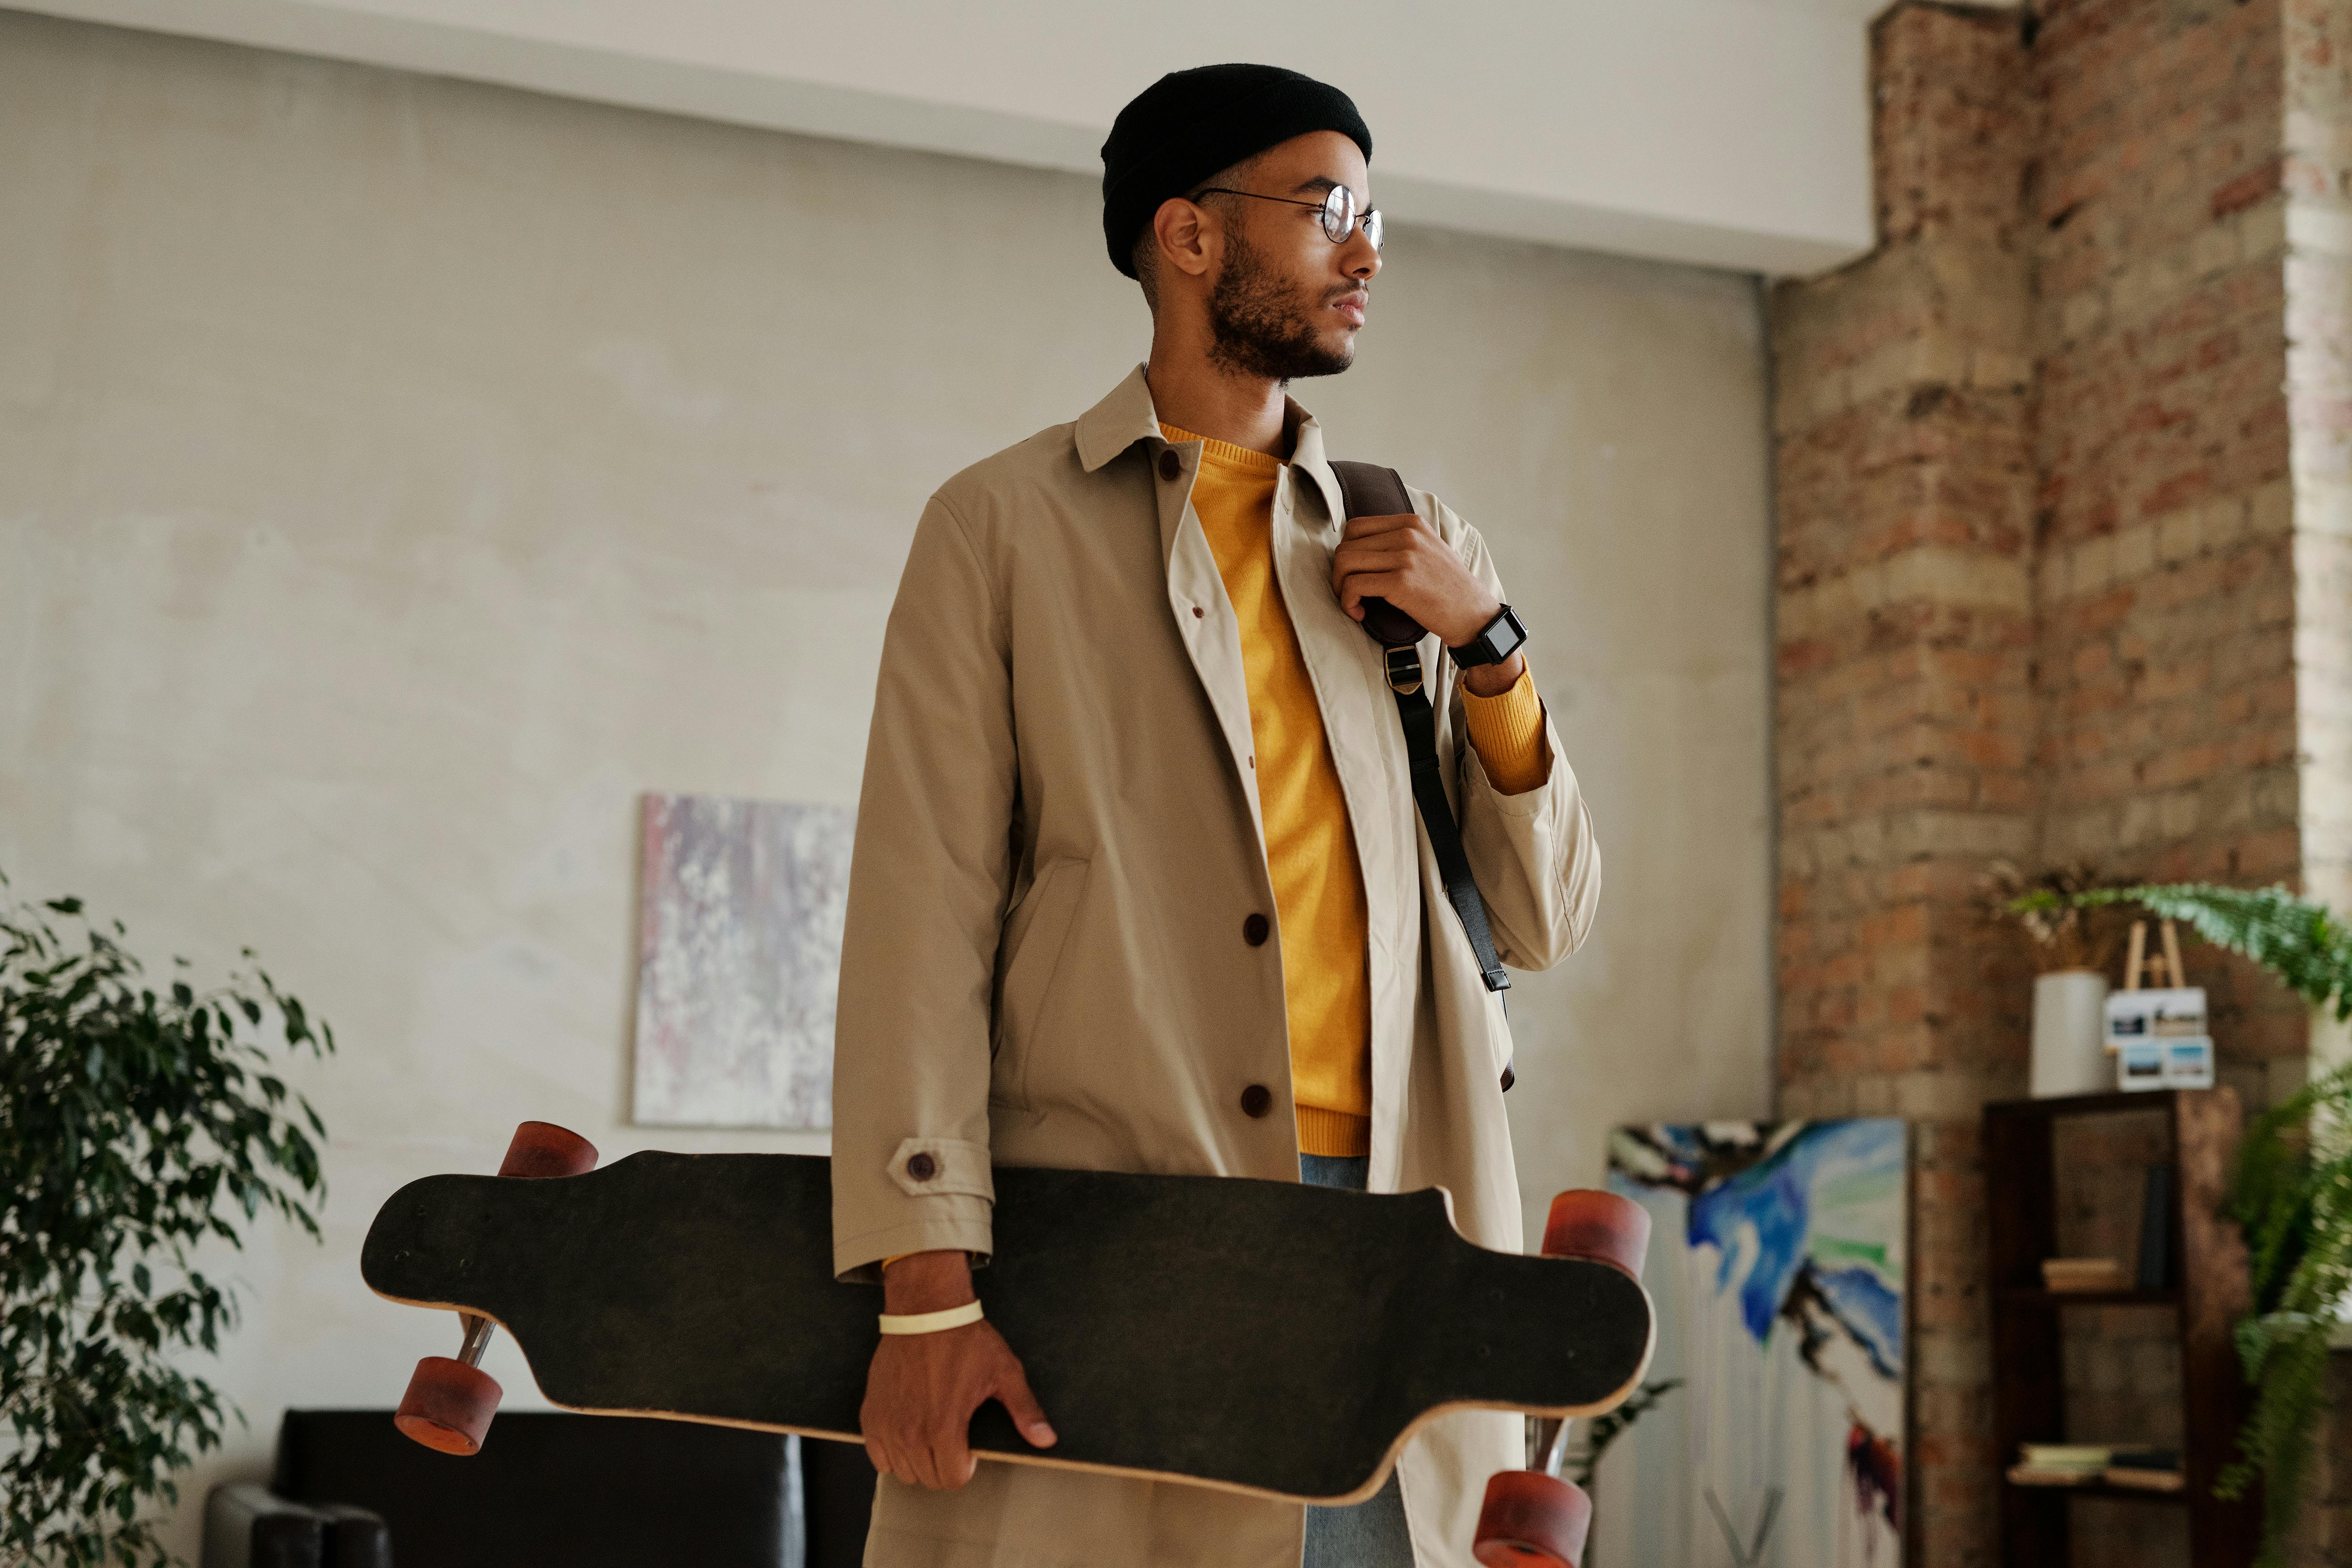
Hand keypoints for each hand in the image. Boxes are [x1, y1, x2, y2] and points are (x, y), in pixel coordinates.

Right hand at [860, 1250, 1055, 1489]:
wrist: (925, 1310)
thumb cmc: (965, 1339)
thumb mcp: (1004, 1372)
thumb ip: (1025, 1410)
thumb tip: (1046, 1440)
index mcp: (944, 1426)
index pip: (953, 1479)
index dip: (966, 1466)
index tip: (968, 1446)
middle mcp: (911, 1432)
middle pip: (928, 1479)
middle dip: (944, 1466)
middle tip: (952, 1438)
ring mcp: (887, 1424)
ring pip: (902, 1472)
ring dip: (918, 1460)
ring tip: (930, 1432)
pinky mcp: (870, 1414)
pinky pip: (877, 1455)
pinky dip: (891, 1451)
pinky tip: (907, 1430)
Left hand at [1331, 512, 1524, 695]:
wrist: (1473, 615)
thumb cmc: (1448, 589)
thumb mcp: (1429, 550)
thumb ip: (1399, 541)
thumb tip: (1359, 547)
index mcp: (1411, 523)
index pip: (1356, 526)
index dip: (1346, 551)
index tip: (1353, 573)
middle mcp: (1407, 534)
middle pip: (1346, 545)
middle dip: (1339, 572)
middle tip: (1349, 593)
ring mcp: (1405, 556)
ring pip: (1345, 562)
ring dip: (1340, 587)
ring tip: (1353, 603)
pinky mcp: (1401, 582)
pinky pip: (1354, 585)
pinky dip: (1348, 602)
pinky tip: (1359, 613)